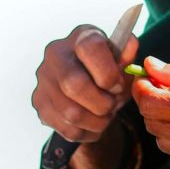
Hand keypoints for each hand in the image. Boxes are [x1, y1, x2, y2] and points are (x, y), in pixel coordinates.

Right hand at [32, 25, 138, 168]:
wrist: (88, 84)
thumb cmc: (108, 69)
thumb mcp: (122, 60)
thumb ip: (127, 54)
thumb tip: (129, 45)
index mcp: (80, 36)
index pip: (90, 48)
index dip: (108, 72)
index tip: (118, 85)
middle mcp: (56, 54)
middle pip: (74, 85)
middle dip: (102, 103)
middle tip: (113, 105)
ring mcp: (44, 79)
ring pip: (71, 113)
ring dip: (97, 121)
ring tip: (106, 115)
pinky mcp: (40, 103)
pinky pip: (66, 128)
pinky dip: (87, 132)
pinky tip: (94, 122)